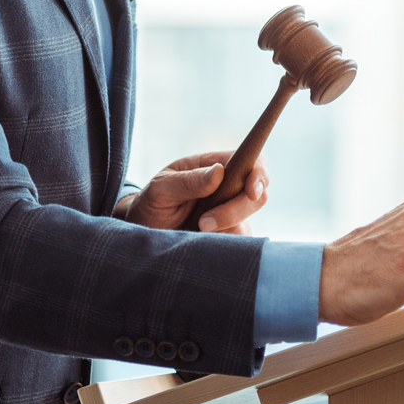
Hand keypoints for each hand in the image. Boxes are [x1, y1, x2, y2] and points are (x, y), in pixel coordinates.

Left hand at [117, 151, 270, 231]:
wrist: (144, 231)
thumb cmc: (153, 202)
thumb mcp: (162, 188)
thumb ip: (189, 181)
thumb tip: (219, 172)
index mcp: (215, 166)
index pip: (252, 161)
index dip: (258, 173)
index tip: (250, 191)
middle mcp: (229, 187)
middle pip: (258, 194)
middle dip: (235, 210)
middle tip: (203, 222)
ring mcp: (232, 211)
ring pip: (249, 220)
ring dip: (226, 227)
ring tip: (197, 229)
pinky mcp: (229, 234)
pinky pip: (240, 241)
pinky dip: (225, 243)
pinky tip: (203, 240)